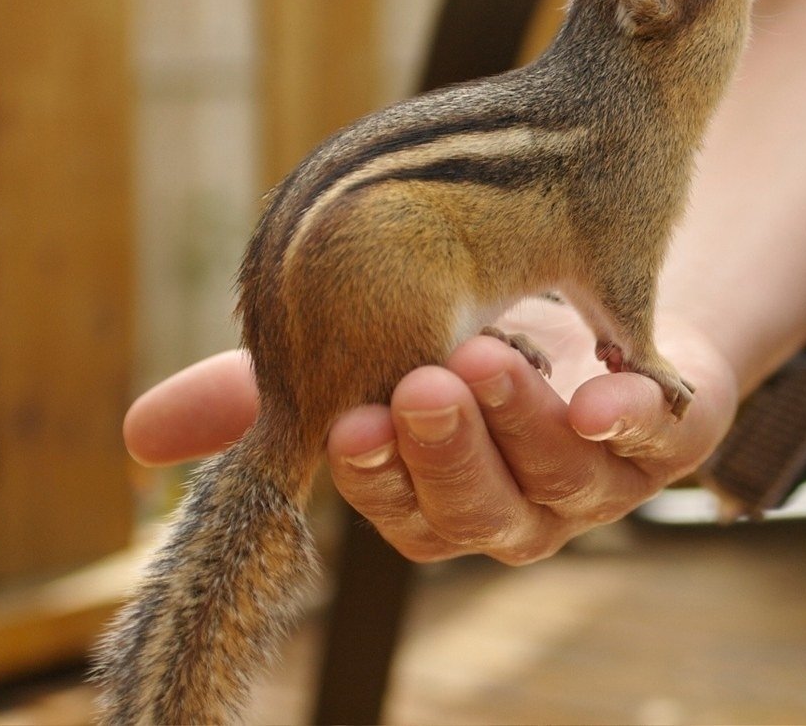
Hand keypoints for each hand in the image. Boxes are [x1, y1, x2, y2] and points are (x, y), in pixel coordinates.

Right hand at [122, 298, 738, 564]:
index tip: (349, 424)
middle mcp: (516, 504)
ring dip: (520, 422)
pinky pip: (656, 438)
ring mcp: (599, 480)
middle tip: (424, 381)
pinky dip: (629, 413)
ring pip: (560, 478)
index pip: (397, 508)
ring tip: (490, 351)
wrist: (608, 295)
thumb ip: (277, 386)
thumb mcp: (368, 345)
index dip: (376, 476)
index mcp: (438, 495)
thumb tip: (136, 436)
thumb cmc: (473, 332)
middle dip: (448, 452)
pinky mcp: (669, 438)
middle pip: (476, 510)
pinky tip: (603, 387)